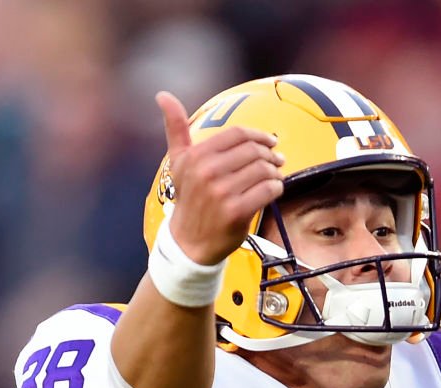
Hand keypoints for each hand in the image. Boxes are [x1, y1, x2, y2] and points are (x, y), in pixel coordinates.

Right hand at [156, 91, 284, 265]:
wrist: (189, 241)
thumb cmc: (189, 198)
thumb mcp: (178, 161)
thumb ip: (175, 128)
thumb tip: (162, 94)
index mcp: (195, 156)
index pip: (237, 134)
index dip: (259, 136)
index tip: (271, 142)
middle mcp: (207, 172)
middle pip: (253, 151)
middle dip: (270, 154)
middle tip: (278, 159)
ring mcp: (222, 192)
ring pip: (263, 170)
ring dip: (275, 171)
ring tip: (276, 175)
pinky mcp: (236, 211)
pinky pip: (267, 190)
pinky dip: (276, 187)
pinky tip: (274, 189)